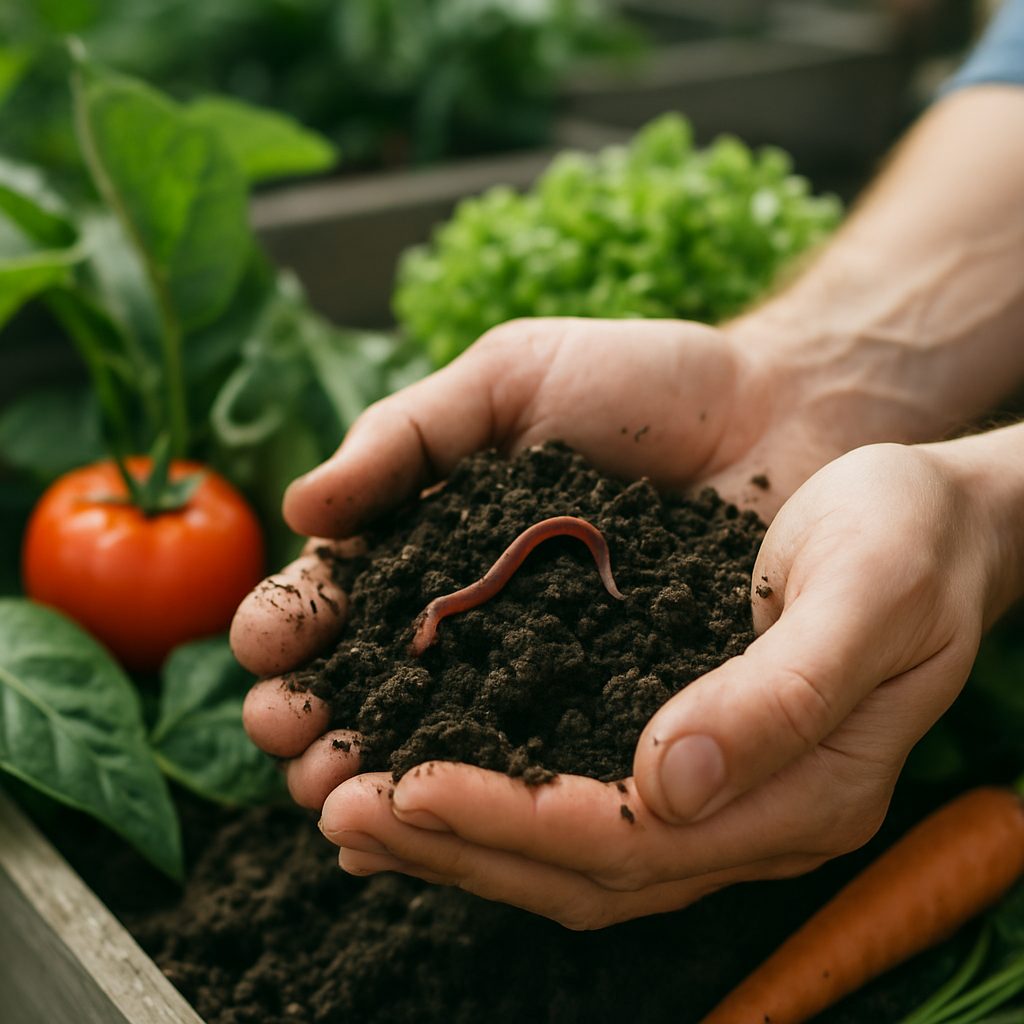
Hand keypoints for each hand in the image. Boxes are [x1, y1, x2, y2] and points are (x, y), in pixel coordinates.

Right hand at [233, 315, 900, 808]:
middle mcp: (476, 620)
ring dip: (383, 773)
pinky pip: (546, 762)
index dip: (291, 627)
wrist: (776, 408)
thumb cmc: (638, 383)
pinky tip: (440, 825)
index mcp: (433, 541)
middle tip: (292, 738)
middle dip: (316, 717)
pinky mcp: (618, 708)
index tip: (268, 649)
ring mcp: (543, 672)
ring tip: (339, 795)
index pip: (339, 598)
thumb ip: (405, 434)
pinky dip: (489, 795)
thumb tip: (299, 507)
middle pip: (372, 686)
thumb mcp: (507, 380)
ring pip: (444, 740)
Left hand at [315, 441, 1003, 926]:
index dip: (516, 820)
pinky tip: (427, 776)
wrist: (937, 516)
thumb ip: (780, 694)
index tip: (414, 787)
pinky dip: (494, 803)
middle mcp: (751, 813)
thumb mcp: (869, 592)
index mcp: (802, 789)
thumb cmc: (909, 535)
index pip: (631, 839)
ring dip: (458, 836)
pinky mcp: (690, 752)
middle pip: (580, 866)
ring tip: (354, 807)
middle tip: (342, 809)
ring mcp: (720, 793)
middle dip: (456, 843)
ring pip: (567, 851)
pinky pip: (575, 802)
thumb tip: (668, 780)